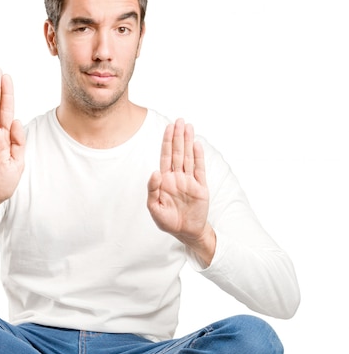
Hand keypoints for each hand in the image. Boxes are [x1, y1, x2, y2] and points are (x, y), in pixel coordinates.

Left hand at [147, 119, 213, 260]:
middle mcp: (177, 177)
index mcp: (165, 180)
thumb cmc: (168, 221)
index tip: (168, 127)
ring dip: (188, 142)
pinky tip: (196, 145)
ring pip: (188, 157)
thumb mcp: (154, 208)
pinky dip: (198, 157)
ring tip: (188, 126)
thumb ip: (152, 190)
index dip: (167, 142)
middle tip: (179, 120)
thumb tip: (155, 172)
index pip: (166, 157)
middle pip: (177, 152)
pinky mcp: (200, 187)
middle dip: (177, 136)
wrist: (185, 232)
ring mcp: (189, 181)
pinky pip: (199, 169)